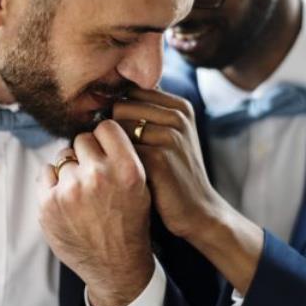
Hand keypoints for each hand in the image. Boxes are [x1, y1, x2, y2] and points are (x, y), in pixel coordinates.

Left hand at [38, 120, 153, 305]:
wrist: (116, 267)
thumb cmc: (130, 225)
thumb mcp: (141, 188)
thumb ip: (123, 157)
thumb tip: (100, 130)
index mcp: (126, 169)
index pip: (106, 127)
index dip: (104, 137)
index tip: (104, 148)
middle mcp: (98, 176)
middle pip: (82, 139)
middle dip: (86, 153)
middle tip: (92, 172)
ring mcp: (70, 190)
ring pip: (63, 156)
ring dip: (70, 169)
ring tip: (81, 190)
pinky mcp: (48, 204)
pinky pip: (45, 172)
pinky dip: (54, 182)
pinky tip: (67, 198)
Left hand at [113, 89, 262, 293]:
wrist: (198, 212)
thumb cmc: (172, 174)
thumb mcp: (168, 137)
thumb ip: (146, 113)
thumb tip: (106, 95)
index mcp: (180, 106)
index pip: (130, 94)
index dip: (119, 116)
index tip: (123, 139)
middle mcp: (177, 116)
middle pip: (120, 108)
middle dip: (113, 131)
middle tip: (119, 156)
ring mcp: (170, 136)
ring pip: (116, 129)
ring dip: (112, 148)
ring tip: (122, 167)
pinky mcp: (160, 159)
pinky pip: (119, 151)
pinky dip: (114, 165)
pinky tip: (123, 179)